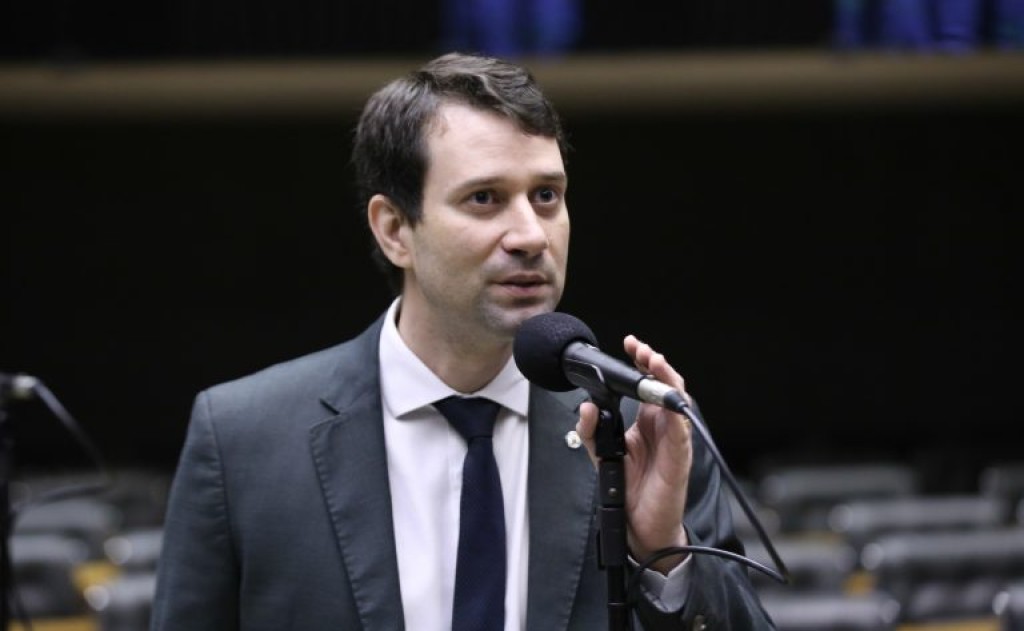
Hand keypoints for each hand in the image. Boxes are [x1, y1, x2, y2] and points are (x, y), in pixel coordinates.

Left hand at [576, 335, 692, 573]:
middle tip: (641, 348)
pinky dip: (677, 414)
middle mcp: (662, 426)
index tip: (629, 345)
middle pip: (666, 385)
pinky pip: (682, 430)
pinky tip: (668, 401)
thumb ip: (590, 429)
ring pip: (678, 401)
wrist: (640, 525)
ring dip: (668, 379)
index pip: (647, 384)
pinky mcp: (679, 457)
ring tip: (655, 361)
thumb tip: (585, 406)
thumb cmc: (628, 487)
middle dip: (655, 362)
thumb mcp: (601, 453)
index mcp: (646, 422)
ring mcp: (673, 439)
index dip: (641, 362)